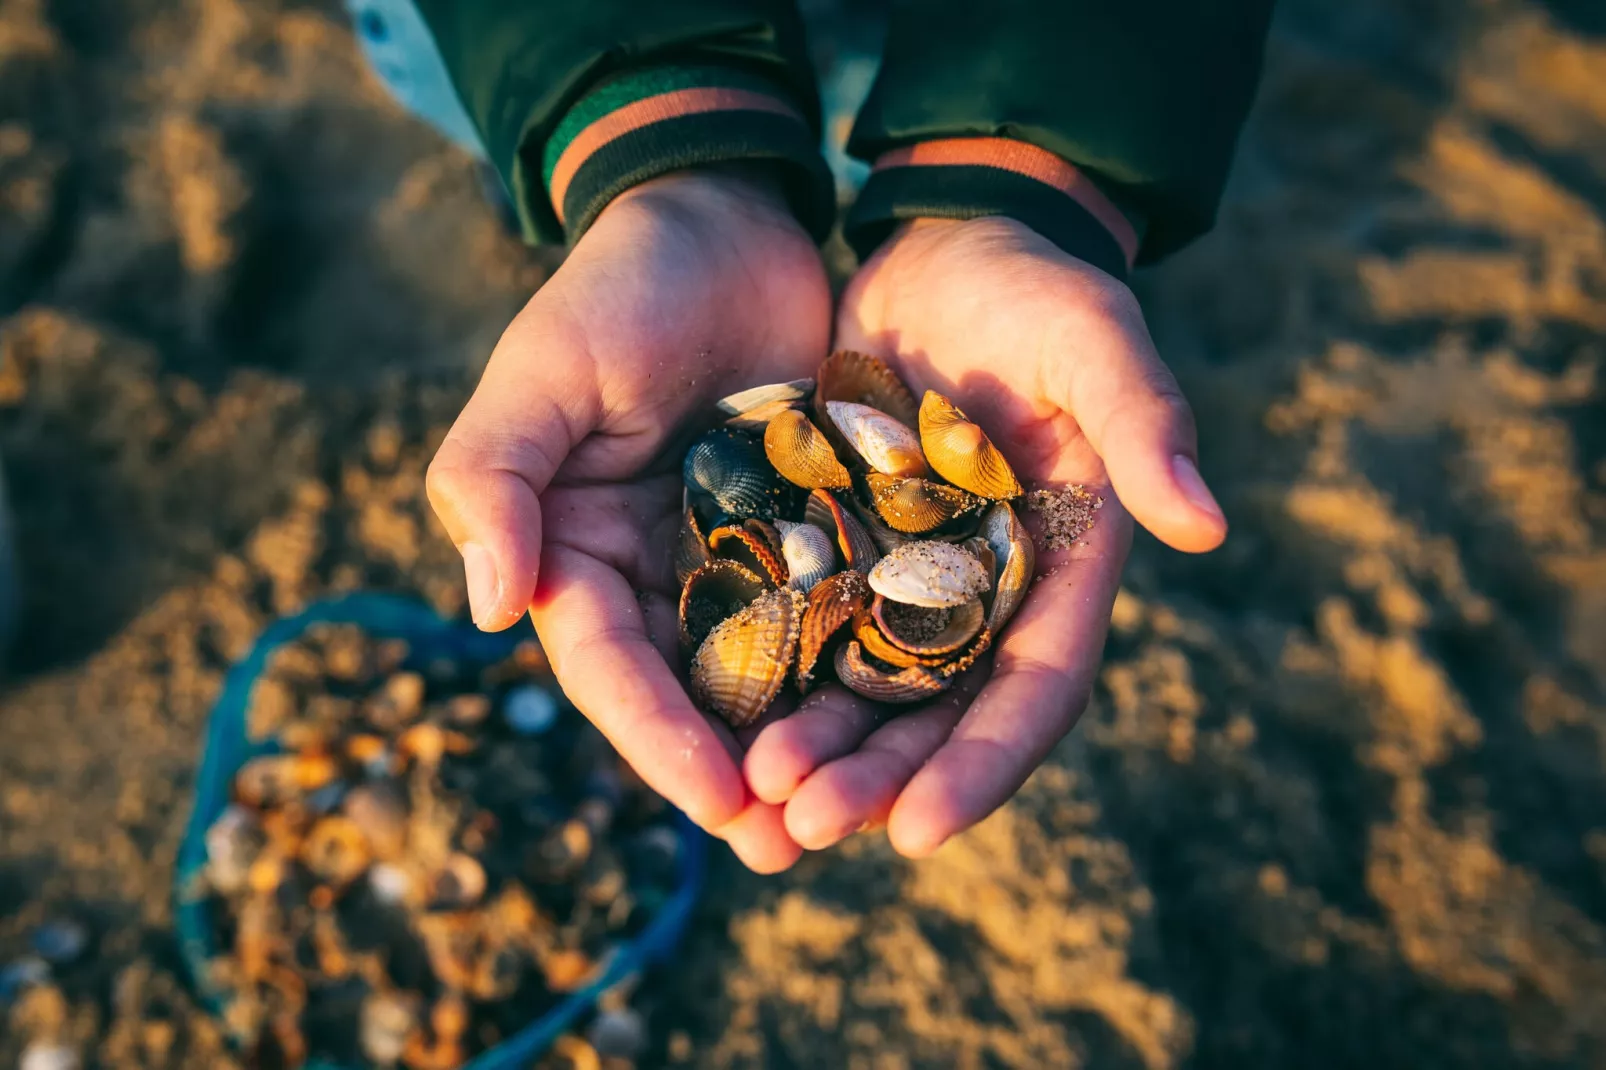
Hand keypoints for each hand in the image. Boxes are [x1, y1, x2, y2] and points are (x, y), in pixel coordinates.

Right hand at [426, 168, 830, 871]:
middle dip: (735, 771)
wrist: (725, 220)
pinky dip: (859, 666)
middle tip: (790, 847)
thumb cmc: (619, 289)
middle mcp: (656, 574)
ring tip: (853, 816)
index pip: (610, 665)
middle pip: (691, 693)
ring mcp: (736, 559)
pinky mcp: (811, 532)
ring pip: (769, 672)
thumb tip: (490, 610)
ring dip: (803, 745)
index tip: (718, 800)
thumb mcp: (541, 371)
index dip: (656, 737)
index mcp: (577, 551)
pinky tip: (907, 719)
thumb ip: (494, 478)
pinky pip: (836, 611)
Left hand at [744, 216, 1227, 856]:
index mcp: (1064, 570)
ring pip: (864, 688)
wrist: (952, 245)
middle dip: (879, 778)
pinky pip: (805, 628)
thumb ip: (1144, 424)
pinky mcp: (844, 548)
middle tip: (804, 827)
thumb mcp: (1094, 342)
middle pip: (938, 714)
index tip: (918, 832)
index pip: (1034, 690)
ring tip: (754, 797)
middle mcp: (989, 594)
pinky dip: (770, 676)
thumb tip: (1204, 524)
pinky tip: (713, 716)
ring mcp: (912, 578)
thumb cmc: (1037, 291)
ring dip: (816, 748)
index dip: (982, 765)